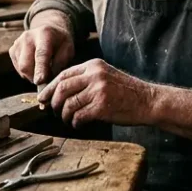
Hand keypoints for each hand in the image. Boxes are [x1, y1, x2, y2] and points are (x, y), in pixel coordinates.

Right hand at [9, 16, 74, 84]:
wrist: (49, 30)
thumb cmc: (60, 42)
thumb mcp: (68, 50)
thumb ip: (59, 63)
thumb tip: (48, 79)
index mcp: (45, 34)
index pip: (41, 54)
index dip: (40, 69)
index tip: (40, 81)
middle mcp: (28, 37)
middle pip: (26, 65)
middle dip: (35, 77)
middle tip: (47, 79)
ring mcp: (18, 43)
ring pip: (21, 69)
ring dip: (32, 75)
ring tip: (42, 70)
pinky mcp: (12, 50)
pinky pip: (18, 68)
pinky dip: (26, 72)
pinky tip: (35, 66)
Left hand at [38, 58, 158, 127]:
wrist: (148, 101)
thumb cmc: (127, 92)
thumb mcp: (107, 75)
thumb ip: (87, 78)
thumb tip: (60, 91)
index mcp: (94, 66)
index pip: (64, 75)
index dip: (50, 88)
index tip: (43, 98)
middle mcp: (95, 76)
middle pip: (62, 89)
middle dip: (53, 103)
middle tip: (52, 111)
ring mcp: (99, 91)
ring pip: (68, 105)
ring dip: (64, 115)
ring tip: (68, 120)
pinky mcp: (102, 107)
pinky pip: (79, 116)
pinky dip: (75, 123)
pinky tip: (79, 124)